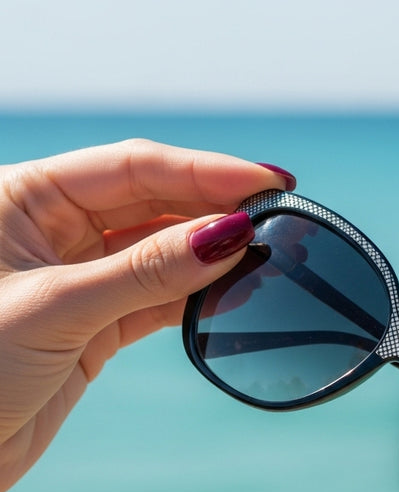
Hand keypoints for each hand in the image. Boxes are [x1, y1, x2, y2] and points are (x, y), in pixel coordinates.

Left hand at [0, 139, 293, 491]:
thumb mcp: (55, 309)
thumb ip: (144, 272)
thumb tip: (229, 237)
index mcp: (22, 196)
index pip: (132, 166)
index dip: (205, 170)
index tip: (266, 181)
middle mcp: (52, 229)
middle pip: (154, 202)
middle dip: (217, 207)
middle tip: (280, 216)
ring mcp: (78, 278)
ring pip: (161, 252)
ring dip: (213, 254)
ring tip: (268, 252)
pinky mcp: (96, 325)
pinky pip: (159, 299)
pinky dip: (197, 297)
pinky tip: (235, 290)